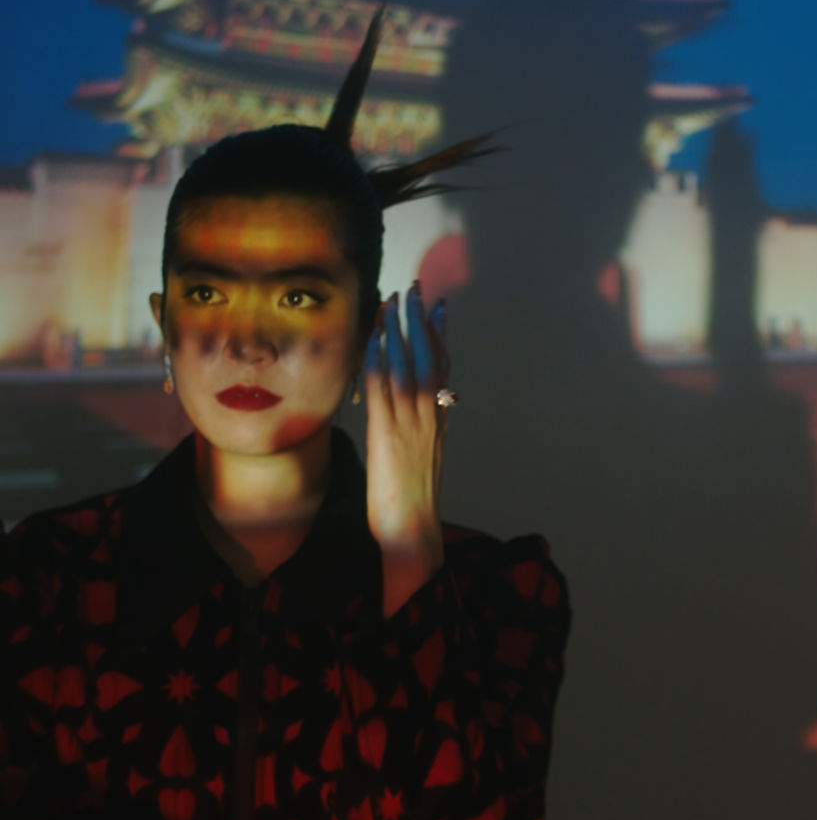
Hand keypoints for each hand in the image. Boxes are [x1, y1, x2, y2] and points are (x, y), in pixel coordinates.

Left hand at [365, 282, 449, 615]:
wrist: (412, 530)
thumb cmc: (413, 501)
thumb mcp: (424, 458)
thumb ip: (425, 429)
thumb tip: (421, 410)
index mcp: (438, 421)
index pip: (442, 368)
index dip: (439, 334)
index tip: (437, 306)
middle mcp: (429, 416)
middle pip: (426, 357)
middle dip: (418, 320)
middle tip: (413, 289)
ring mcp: (409, 423)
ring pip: (404, 366)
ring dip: (396, 331)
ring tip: (390, 301)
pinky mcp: (387, 435)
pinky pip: (382, 391)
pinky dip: (377, 362)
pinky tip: (371, 342)